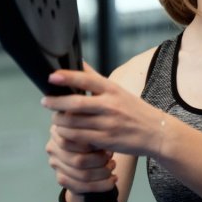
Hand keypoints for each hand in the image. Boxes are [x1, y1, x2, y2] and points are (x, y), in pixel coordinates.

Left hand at [42, 62, 165, 161]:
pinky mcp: (106, 140)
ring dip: (59, 120)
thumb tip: (77, 60)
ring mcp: (108, 124)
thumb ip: (95, 78)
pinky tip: (64, 132)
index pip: (86, 80)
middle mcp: (110, 105)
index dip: (67, 77)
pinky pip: (80, 138)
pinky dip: (68, 135)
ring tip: (55, 118)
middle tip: (45, 101)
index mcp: (112, 89)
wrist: (157, 133)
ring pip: (75, 122)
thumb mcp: (117, 90)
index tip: (51, 76)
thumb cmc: (134, 109)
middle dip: (56, 102)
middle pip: (76, 103)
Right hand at [45, 127, 116, 194]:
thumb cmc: (90, 137)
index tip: (107, 144)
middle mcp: (52, 148)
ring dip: (103, 173)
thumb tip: (103, 136)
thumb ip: (93, 130)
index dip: (93, 144)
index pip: (75, 141)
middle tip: (111, 156)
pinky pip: (83, 187)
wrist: (84, 153)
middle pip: (79, 160)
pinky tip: (112, 180)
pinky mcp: (61, 179)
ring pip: (83, 175)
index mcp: (58, 131)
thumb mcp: (91, 128)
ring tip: (113, 166)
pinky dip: (102, 185)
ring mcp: (55, 165)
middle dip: (99, 160)